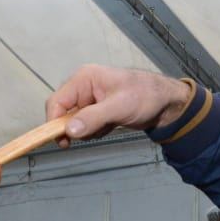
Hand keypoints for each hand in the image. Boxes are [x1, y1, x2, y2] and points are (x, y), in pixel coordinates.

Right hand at [46, 66, 193, 147]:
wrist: (165, 103)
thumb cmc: (145, 95)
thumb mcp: (119, 106)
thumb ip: (93, 117)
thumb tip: (69, 130)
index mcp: (84, 79)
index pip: (57, 102)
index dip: (54, 122)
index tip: (62, 141)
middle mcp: (83, 88)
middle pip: (63, 114)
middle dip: (77, 127)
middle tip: (96, 131)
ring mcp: (89, 100)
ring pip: (74, 123)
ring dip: (89, 130)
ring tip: (110, 124)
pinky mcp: (96, 111)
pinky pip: (86, 127)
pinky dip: (96, 131)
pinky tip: (112, 125)